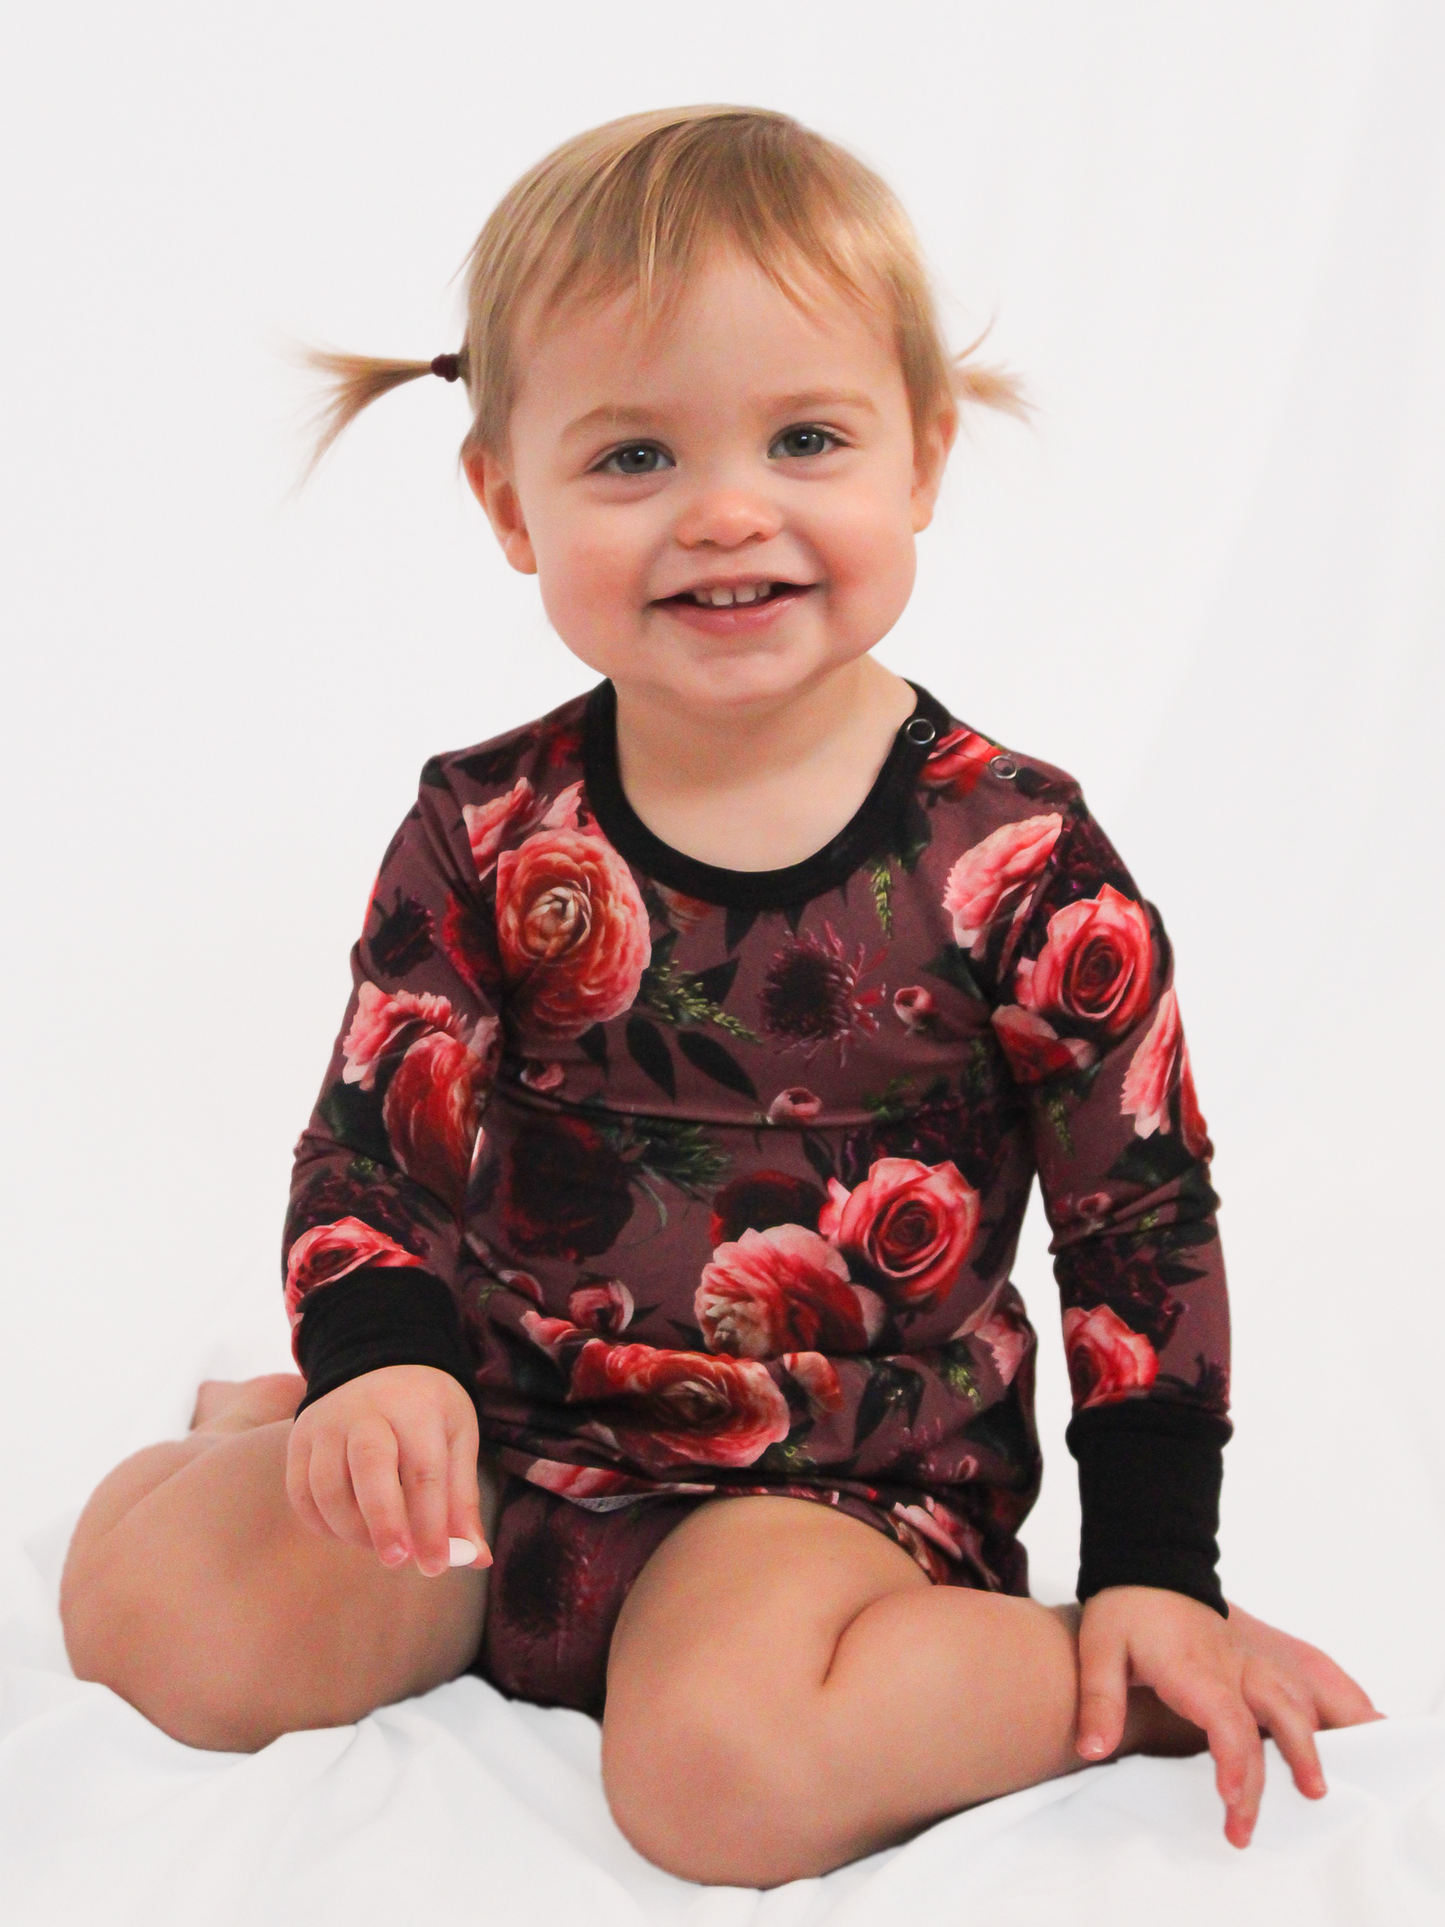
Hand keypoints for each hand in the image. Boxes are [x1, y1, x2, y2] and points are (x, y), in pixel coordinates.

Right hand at [286, 1364, 491, 1577]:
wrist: (379, 1364)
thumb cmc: (426, 1410)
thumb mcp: (457, 1437)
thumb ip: (462, 1498)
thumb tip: (477, 1558)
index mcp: (415, 1408)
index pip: (423, 1470)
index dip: (431, 1524)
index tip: (437, 1565)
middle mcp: (365, 1411)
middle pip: (370, 1468)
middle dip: (384, 1522)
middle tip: (399, 1561)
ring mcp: (326, 1423)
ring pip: (328, 1486)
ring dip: (353, 1529)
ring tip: (380, 1547)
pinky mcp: (299, 1439)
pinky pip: (301, 1492)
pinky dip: (322, 1524)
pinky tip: (350, 1533)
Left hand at [1075, 1585, 1381, 1847]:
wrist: (1149, 1564)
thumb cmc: (1126, 1609)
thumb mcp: (1098, 1648)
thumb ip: (1099, 1699)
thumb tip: (1092, 1748)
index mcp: (1194, 1666)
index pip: (1226, 1718)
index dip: (1235, 1761)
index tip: (1233, 1799)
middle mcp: (1234, 1665)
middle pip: (1277, 1716)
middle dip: (1286, 1766)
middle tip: (1267, 1818)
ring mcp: (1254, 1659)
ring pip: (1302, 1697)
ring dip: (1320, 1741)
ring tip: (1323, 1787)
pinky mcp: (1264, 1658)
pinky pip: (1311, 1679)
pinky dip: (1339, 1705)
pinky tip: (1363, 1731)